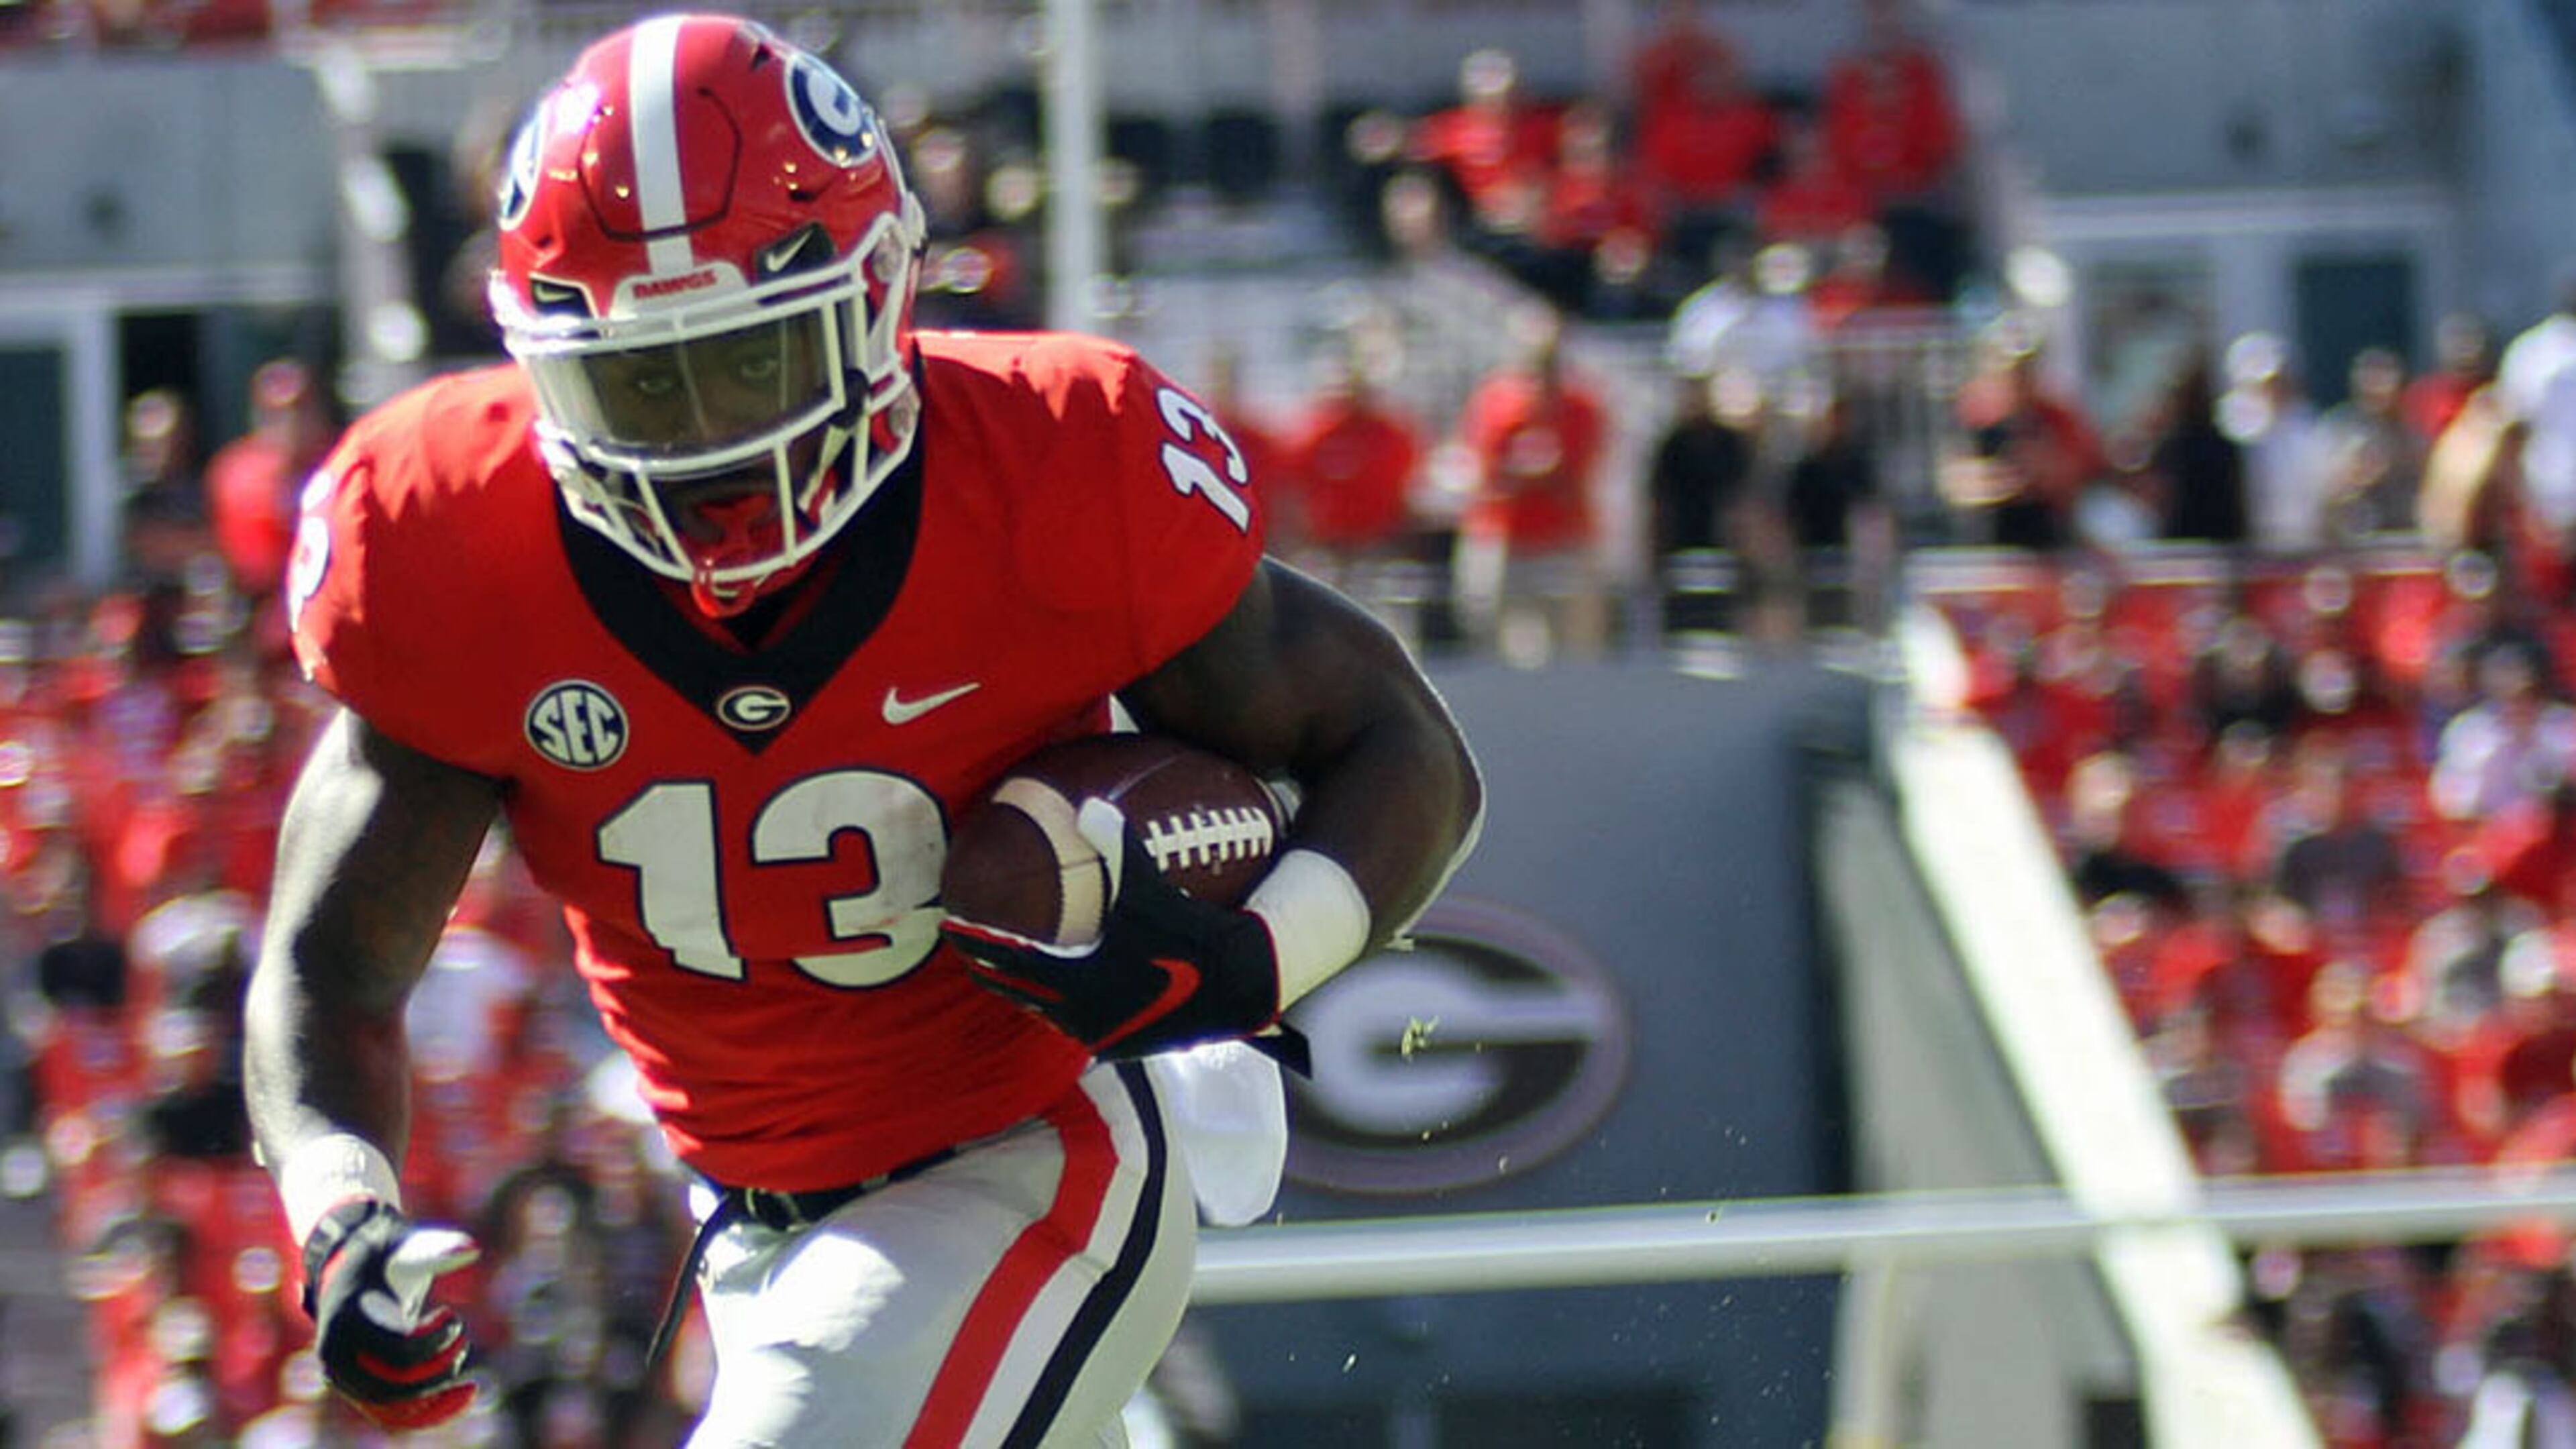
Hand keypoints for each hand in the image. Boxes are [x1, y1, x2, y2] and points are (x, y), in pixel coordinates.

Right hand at [301, 1199, 481, 1431]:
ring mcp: (345, 1377)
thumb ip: (436, 1248)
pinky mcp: (359, 1387)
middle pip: (394, 1386)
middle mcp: (337, 1357)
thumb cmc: (383, 1255)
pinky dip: (423, 1413)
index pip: (397, 1352)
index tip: (451, 1316)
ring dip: (435, 1400)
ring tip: (466, 1380)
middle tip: (460, 1340)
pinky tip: (459, 1398)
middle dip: (438, 1370)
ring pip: (391, 1410)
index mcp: (346, 1321)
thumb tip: (472, 1249)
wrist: (350, 1269)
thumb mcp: (406, 1246)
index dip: (434, 1341)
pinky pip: (390, 1415)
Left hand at [943, 800, 1297, 1063]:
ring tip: (1004, 974)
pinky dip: (1059, 1006)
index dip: (982, 946)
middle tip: (967, 949)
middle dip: (992, 971)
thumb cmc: (1194, 934)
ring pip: (1047, 1014)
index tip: (955, 928)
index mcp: (1081, 979)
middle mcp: (1084, 1015)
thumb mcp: (1152, 889)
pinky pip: (1077, 1025)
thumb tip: (1087, 805)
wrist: (1242, 984)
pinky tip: (1062, 993)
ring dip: (1023, 992)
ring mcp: (1104, 1035)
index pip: (1015, 962)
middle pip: (1020, 993)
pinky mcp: (1125, 1044)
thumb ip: (1118, 848)